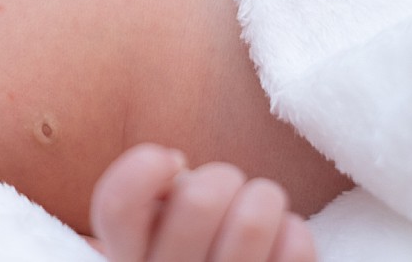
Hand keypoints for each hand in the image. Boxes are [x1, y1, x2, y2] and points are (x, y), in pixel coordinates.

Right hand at [90, 144, 315, 261]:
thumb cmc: (187, 252)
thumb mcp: (151, 227)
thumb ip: (152, 197)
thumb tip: (175, 166)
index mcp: (127, 259)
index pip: (118, 206)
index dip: (145, 166)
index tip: (172, 160)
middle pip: (198, 201)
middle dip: (221, 178)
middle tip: (226, 187)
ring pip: (251, 222)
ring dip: (262, 198)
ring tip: (259, 206)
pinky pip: (294, 250)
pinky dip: (292, 230)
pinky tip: (280, 236)